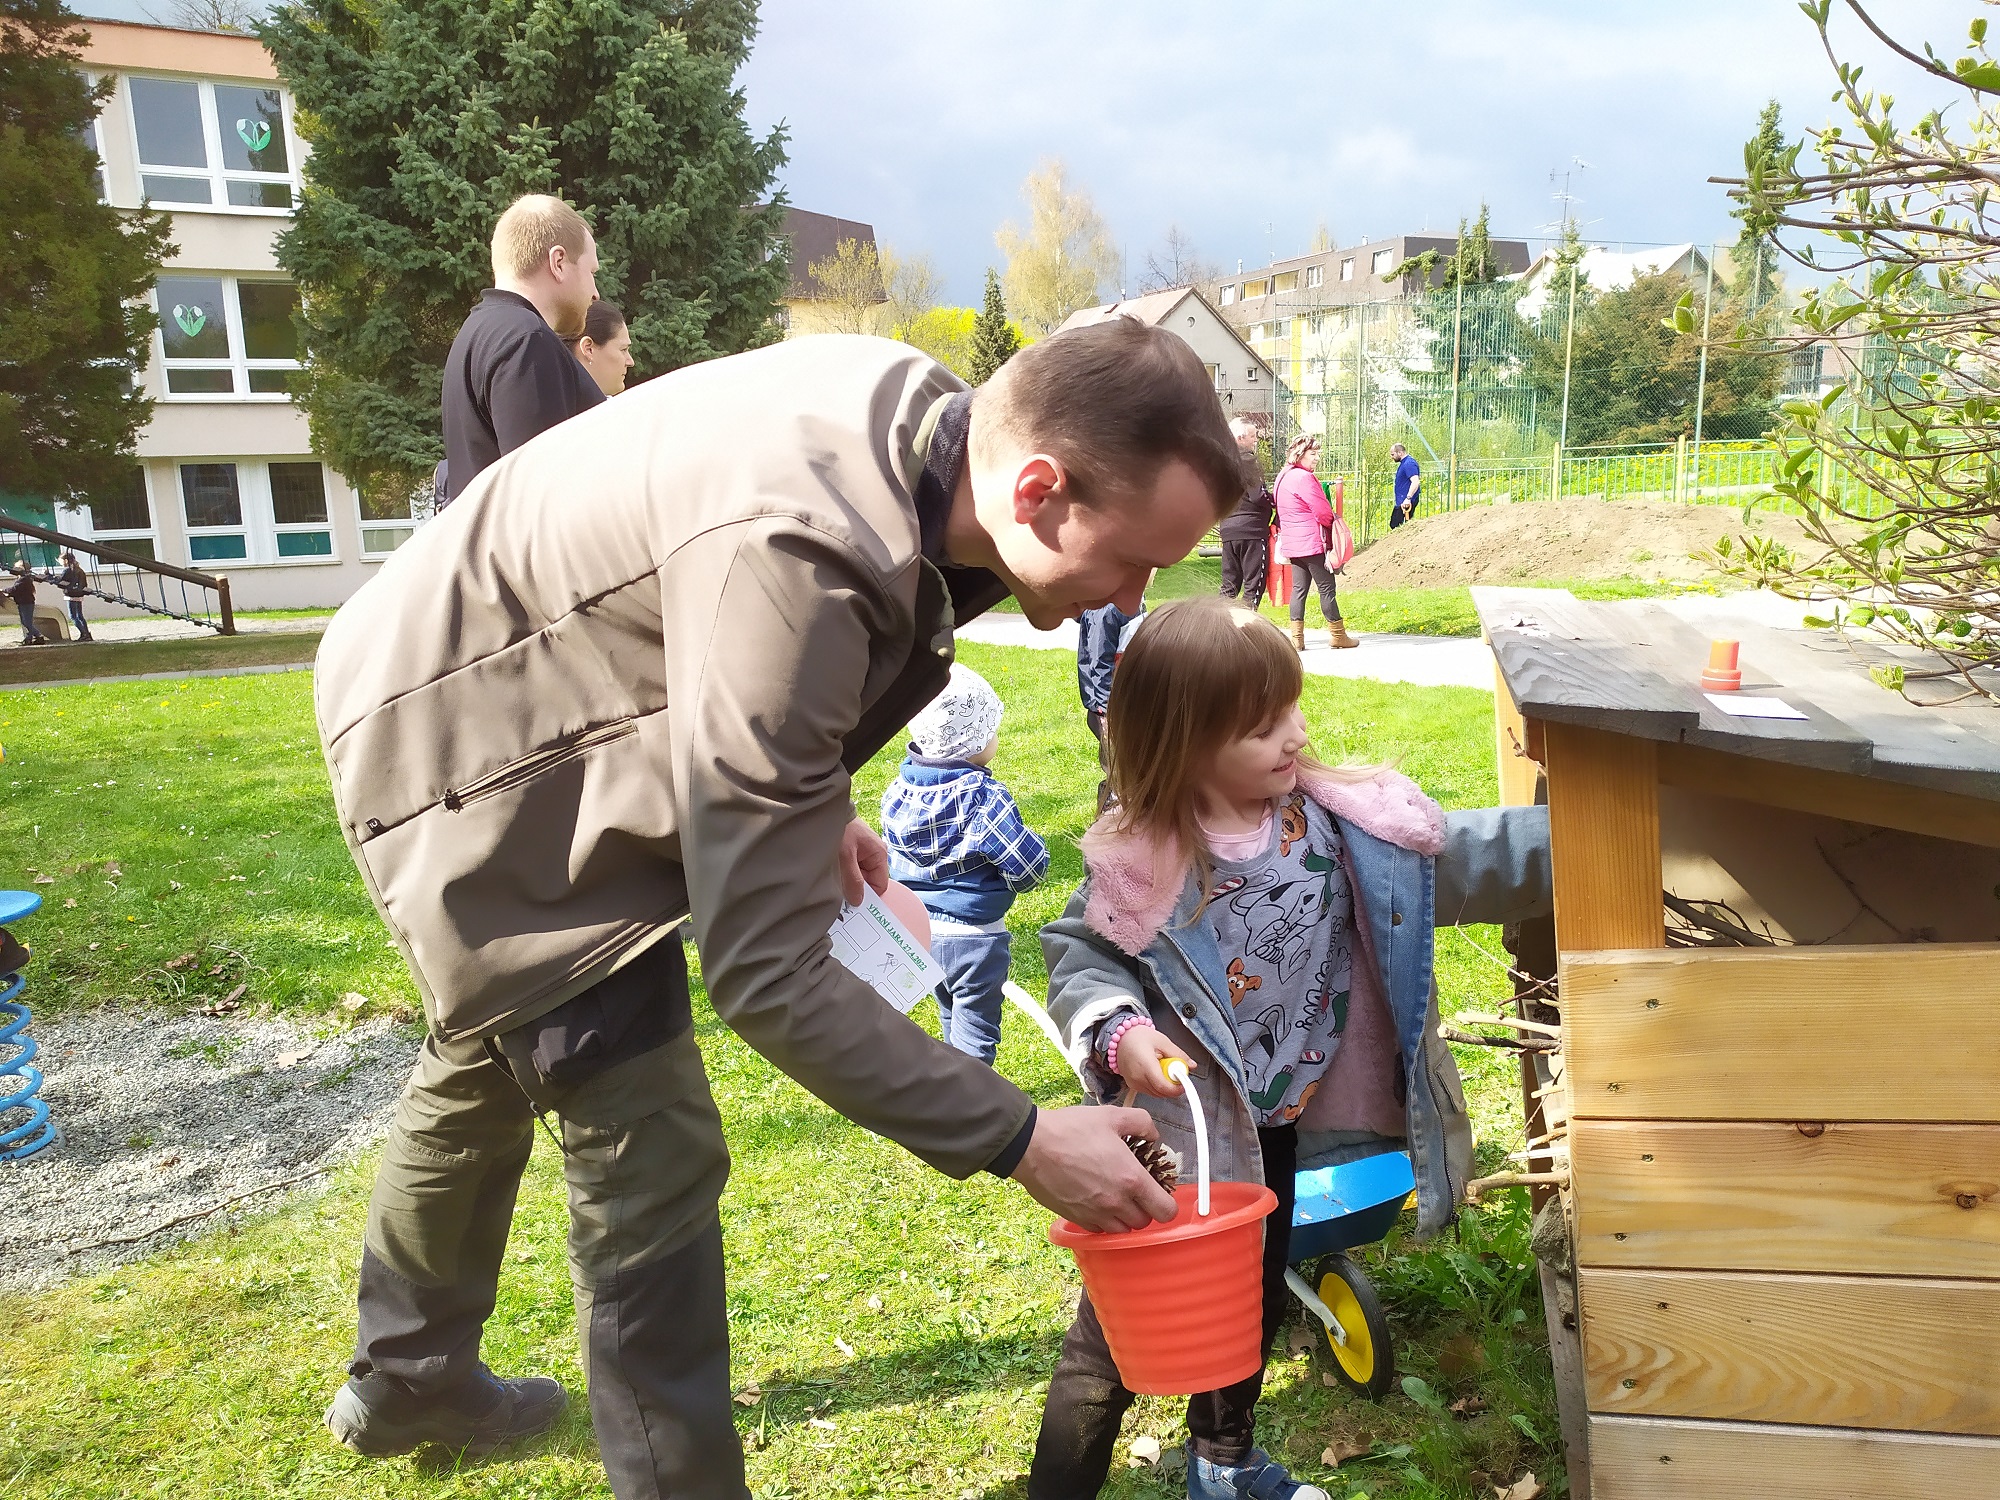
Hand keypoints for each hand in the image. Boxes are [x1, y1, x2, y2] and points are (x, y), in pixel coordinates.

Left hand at [838, 817, 888, 905]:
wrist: (826, 810)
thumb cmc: (840, 829)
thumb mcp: (845, 857)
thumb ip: (853, 880)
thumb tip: (858, 901)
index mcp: (879, 854)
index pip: (880, 885)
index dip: (869, 896)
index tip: (854, 903)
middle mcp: (874, 854)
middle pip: (868, 882)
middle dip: (856, 888)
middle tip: (840, 894)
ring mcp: (863, 853)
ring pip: (858, 877)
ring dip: (847, 881)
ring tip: (834, 880)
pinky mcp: (852, 852)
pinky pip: (851, 870)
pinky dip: (843, 874)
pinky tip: (833, 874)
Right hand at [1010, 1104, 1177, 1230]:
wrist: (1031, 1145)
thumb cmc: (1071, 1129)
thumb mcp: (1112, 1115)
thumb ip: (1142, 1123)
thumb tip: (1154, 1135)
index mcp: (1131, 1179)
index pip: (1165, 1211)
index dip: (1167, 1204)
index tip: (1159, 1193)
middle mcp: (1116, 1203)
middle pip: (1144, 1223)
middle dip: (1145, 1208)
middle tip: (1136, 1190)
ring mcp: (1095, 1214)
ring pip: (1122, 1230)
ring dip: (1124, 1217)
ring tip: (1116, 1197)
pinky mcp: (1076, 1219)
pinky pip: (1099, 1229)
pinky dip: (1103, 1220)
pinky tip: (1097, 1201)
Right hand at [1115, 1025, 1193, 1098]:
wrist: (1121, 1037)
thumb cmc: (1138, 1036)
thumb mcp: (1163, 1041)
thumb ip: (1178, 1055)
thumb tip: (1191, 1065)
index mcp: (1145, 1065)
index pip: (1163, 1087)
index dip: (1177, 1089)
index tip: (1184, 1083)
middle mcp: (1137, 1077)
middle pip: (1161, 1092)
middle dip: (1172, 1086)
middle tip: (1176, 1073)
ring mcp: (1133, 1083)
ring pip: (1156, 1093)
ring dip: (1164, 1086)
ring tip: (1164, 1070)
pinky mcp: (1132, 1085)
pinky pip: (1149, 1091)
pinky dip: (1156, 1086)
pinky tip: (1155, 1073)